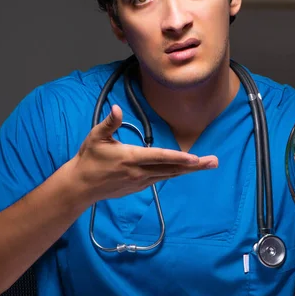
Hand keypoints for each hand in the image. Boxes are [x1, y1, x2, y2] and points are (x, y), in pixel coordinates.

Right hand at [68, 105, 217, 205]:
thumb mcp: (96, 137)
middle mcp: (139, 172)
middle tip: (214, 161)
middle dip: (195, 166)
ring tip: (207, 165)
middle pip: (172, 169)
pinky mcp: (139, 187)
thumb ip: (109, 123)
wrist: (81, 186)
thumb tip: (117, 109)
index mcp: (131, 158)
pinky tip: (185, 169)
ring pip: (170, 175)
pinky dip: (174, 173)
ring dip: (189, 170)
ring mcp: (140, 181)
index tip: (195, 158)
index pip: (160, 157)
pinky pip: (161, 179)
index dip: (178, 157)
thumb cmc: (88, 158)